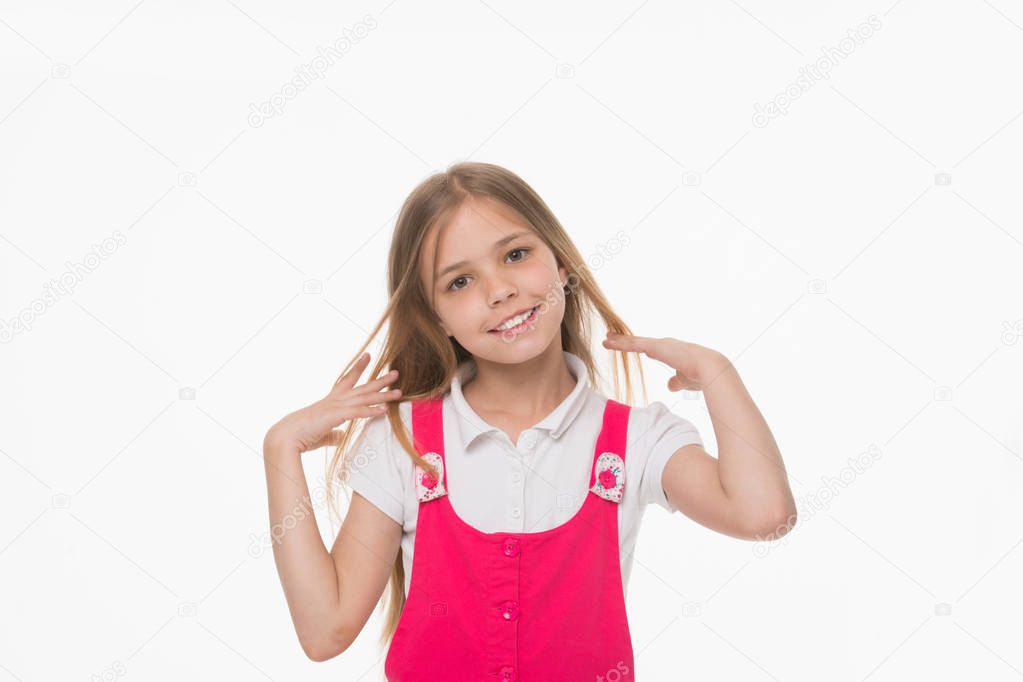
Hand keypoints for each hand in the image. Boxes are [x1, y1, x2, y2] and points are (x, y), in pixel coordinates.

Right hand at [265, 352, 402, 454]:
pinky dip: (371, 411)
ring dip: (383, 395)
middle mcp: (335, 400)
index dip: (358, 368)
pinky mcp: (335, 416)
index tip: (368, 356)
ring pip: (364, 398)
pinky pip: (358, 412)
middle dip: (380, 380)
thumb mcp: (322, 433)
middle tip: (396, 373)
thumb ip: (333, 434)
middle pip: (363, 387)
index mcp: (331, 401)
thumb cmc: (301, 435)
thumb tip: (340, 436)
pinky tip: (384, 410)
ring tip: (399, 391)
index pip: (348, 380)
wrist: (286, 436)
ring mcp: (336, 406)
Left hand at [602, 332, 727, 391]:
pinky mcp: (655, 347)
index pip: (649, 347)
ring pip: (633, 341)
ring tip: (605, 338)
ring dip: (618, 340)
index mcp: (671, 351)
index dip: (637, 345)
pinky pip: (633, 345)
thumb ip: (676, 381)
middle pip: (639, 342)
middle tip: (611, 337)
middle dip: (625, 340)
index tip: (628, 345)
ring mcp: (659, 345)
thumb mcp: (684, 380)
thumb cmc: (700, 376)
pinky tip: (609, 342)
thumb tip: (669, 385)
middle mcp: (664, 345)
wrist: (708, 368)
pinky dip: (620, 343)